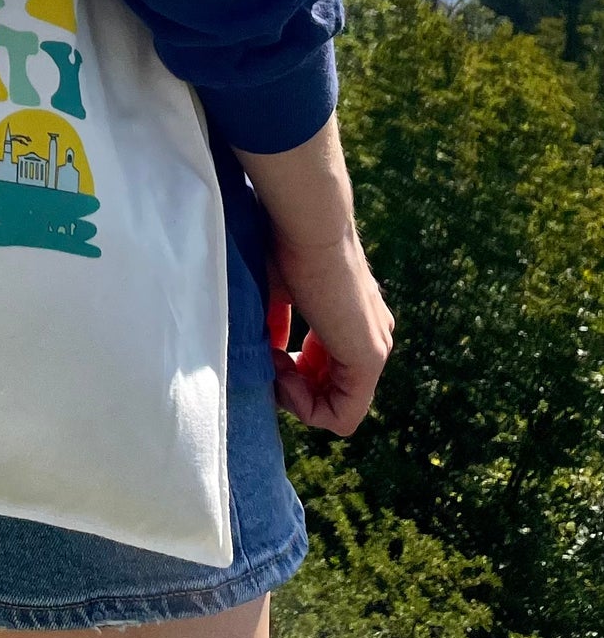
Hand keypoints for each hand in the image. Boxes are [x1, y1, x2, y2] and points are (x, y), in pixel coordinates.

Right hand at [265, 227, 393, 434]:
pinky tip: (282, 374)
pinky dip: (307, 406)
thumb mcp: (275, 292)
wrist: (309, 222)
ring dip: (296, 395)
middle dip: (292, 386)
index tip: (264, 347)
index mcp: (352, 319)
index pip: (324, 368)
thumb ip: (274, 326)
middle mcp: (371, 337)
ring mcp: (374, 349)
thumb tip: (264, 354)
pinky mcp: (369, 358)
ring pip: (338, 406)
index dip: (289, 370)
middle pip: (331, 391)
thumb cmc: (286, 244)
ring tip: (272, 362)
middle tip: (266, 358)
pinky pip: (343, 415)